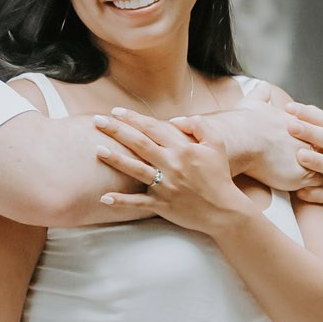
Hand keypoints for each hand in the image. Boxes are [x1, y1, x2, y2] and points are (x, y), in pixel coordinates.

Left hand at [97, 110, 265, 232]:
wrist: (225, 210)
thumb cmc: (219, 176)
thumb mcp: (216, 144)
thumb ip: (198, 125)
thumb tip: (174, 120)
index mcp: (183, 148)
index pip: (153, 128)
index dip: (134, 118)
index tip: (116, 111)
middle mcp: (171, 164)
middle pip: (139, 144)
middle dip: (117, 131)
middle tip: (97, 121)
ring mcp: (165, 186)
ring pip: (135, 169)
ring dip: (115, 159)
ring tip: (97, 150)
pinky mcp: (162, 204)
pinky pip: (138, 203)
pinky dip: (121, 201)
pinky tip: (104, 198)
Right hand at [172, 95, 309, 190]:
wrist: (237, 138)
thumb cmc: (241, 122)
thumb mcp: (253, 101)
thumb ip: (261, 94)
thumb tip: (262, 86)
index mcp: (298, 122)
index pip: (318, 132)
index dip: (318, 140)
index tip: (319, 146)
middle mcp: (307, 138)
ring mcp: (307, 157)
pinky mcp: (303, 175)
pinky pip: (320, 186)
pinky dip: (321, 191)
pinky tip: (321, 195)